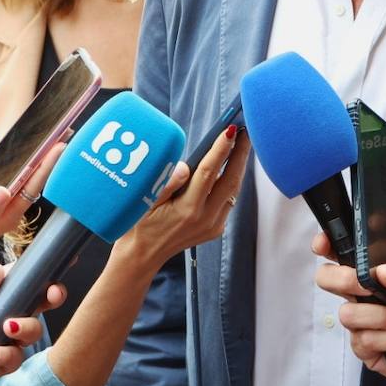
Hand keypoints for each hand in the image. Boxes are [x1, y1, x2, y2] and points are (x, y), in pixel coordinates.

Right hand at [0, 142, 66, 272]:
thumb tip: (4, 191)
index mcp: (10, 214)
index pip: (34, 186)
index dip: (47, 166)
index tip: (60, 146)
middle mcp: (11, 206)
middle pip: (34, 178)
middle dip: (49, 157)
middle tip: (64, 132)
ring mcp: (1, 199)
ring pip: (23, 174)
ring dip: (36, 156)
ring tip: (51, 134)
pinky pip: (7, 173)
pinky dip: (16, 160)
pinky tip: (24, 146)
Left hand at [0, 263, 66, 385]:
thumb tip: (1, 267)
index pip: (18, 283)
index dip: (38, 276)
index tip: (53, 270)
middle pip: (36, 305)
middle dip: (50, 297)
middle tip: (51, 296)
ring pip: (32, 331)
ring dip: (26, 327)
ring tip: (6, 329)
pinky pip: (16, 358)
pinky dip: (7, 354)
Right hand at [112, 125, 250, 269]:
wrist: (143, 255)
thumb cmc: (140, 224)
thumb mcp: (146, 201)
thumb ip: (167, 183)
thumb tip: (186, 165)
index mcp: (187, 209)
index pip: (209, 172)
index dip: (221, 149)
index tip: (230, 130)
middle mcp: (205, 218)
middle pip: (230, 180)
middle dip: (240, 153)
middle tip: (245, 130)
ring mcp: (213, 225)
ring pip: (233, 190)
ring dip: (239, 166)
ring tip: (241, 144)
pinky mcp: (216, 229)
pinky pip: (229, 200)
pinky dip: (232, 181)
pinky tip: (231, 166)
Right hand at [312, 237, 385, 385]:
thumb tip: (385, 272)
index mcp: (371, 275)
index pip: (339, 254)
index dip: (325, 245)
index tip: (324, 244)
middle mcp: (360, 297)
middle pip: (326, 279)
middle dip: (343, 279)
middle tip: (367, 285)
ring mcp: (359, 323)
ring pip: (348, 314)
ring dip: (382, 316)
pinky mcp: (365, 349)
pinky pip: (364, 341)